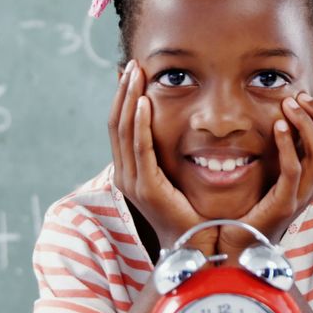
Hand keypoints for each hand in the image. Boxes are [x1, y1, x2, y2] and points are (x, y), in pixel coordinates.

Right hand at [108, 60, 215, 254]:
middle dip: (124, 93)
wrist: (196, 246)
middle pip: (117, 125)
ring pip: (125, 132)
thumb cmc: (192, 212)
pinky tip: (145, 103)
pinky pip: (141, 149)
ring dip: (130, 100)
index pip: (120, 127)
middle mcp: (125, 176)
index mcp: (130, 172)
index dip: (123, 99)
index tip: (131, 74)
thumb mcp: (176, 177)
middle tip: (133, 66)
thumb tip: (177, 128)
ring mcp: (133, 182)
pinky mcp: (148, 188)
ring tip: (137, 75)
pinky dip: (141, 124)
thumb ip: (170, 155)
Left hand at [218, 92, 312, 257]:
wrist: (238, 247)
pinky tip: (278, 126)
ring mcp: (302, 196)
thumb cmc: (251, 209)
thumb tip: (280, 117)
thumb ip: (280, 150)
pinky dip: (289, 145)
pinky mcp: (284, 204)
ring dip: (307, 123)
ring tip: (290, 104)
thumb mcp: (271, 173)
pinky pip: (294, 170)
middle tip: (300, 95)